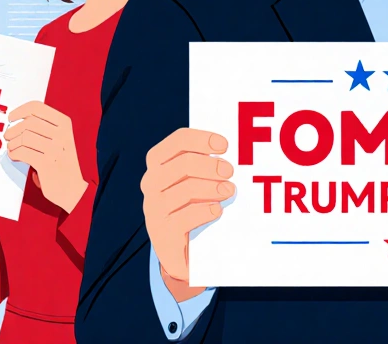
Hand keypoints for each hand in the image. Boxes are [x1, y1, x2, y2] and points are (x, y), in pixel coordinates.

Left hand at [5, 101, 88, 213]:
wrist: (72, 187)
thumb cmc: (60, 160)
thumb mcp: (58, 138)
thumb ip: (42, 126)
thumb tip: (15, 120)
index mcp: (64, 123)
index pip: (37, 107)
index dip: (20, 111)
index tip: (11, 118)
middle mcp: (62, 134)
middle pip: (28, 123)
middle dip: (13, 130)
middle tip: (8, 137)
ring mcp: (56, 149)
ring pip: (23, 137)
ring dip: (12, 143)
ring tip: (12, 148)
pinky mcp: (47, 164)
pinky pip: (22, 153)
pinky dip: (14, 154)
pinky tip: (15, 157)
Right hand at [142, 128, 232, 302]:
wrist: (179, 249)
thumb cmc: (192, 203)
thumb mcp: (195, 180)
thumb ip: (207, 164)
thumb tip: (236, 155)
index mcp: (159, 162)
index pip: (178, 141)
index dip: (202, 139)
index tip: (224, 145)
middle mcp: (152, 182)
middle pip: (183, 164)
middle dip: (210, 165)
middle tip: (230, 171)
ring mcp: (154, 208)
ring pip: (185, 190)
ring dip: (212, 188)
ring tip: (229, 190)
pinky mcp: (162, 233)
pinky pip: (184, 218)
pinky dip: (204, 212)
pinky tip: (217, 211)